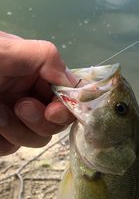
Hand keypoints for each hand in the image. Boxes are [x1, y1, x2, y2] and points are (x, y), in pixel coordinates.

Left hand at [0, 31, 76, 155]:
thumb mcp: (2, 50)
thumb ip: (43, 57)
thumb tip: (71, 79)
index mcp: (32, 70)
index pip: (67, 93)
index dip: (67, 106)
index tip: (53, 111)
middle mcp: (25, 93)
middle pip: (55, 121)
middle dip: (39, 120)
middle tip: (18, 107)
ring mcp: (11, 116)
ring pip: (34, 138)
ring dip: (15, 130)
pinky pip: (9, 148)